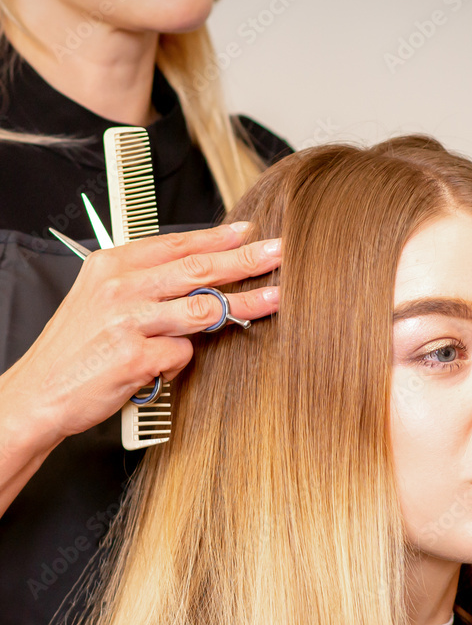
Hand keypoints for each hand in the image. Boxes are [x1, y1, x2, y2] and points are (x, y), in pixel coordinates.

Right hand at [4, 222, 280, 440]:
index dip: (216, 238)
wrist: (39, 392)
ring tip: (276, 300)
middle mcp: (120, 287)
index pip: (175, 244)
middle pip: (197, 269)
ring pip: (201, 308)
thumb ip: (142, 284)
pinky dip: (179, 363)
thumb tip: (196, 277)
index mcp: (111, 265)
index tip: (248, 232)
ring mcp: (127, 321)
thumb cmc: (74, 350)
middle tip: (280, 252)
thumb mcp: (99, 300)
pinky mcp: (135, 357)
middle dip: (245, 260)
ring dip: (245, 304)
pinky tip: (161, 368)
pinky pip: (181, 354)